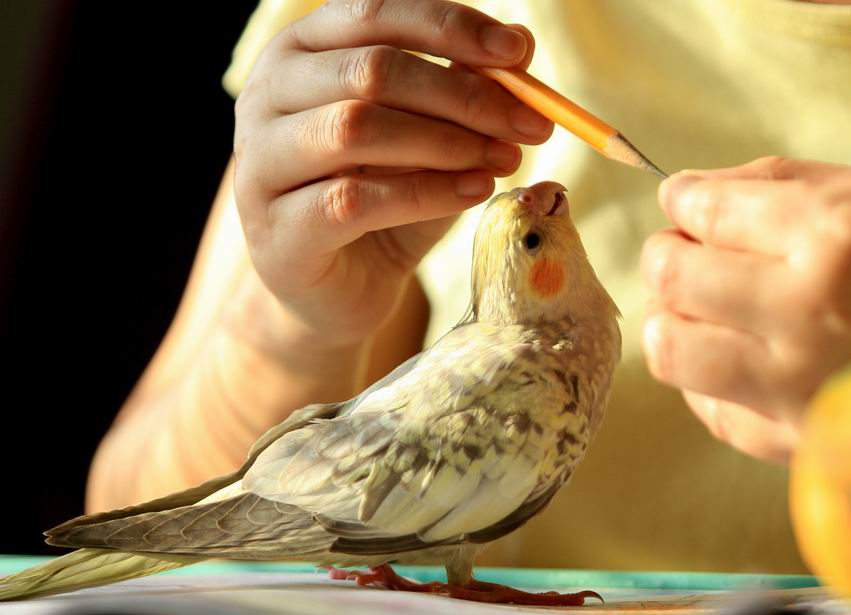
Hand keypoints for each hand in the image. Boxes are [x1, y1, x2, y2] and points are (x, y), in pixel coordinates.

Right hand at [233, 0, 552, 347]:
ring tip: (504, 159)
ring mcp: (260, 164)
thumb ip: (462, 91)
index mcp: (301, 52)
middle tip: (532, 123)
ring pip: (356, 129)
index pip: (375, 14)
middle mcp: (266, 96)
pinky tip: (473, 192)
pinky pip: (354, 200)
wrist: (340, 291)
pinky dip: (425, 193)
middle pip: (371, 72)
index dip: (450, 27)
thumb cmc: (384, 203)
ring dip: (445, 143)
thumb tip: (522, 44)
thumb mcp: (429, 139)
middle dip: (464, 95)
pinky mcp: (278, 232)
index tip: (518, 52)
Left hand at [642, 157, 850, 462]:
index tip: (685, 203)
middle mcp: (805, 309)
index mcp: (838, 233)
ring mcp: (796, 386)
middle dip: (667, 254)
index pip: (706, 210)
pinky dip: (705, 378)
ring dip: (672, 318)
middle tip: (686, 251)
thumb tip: (695, 192)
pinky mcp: (798, 443)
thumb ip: (789, 185)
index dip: (682, 201)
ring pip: (672, 349)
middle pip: (672, 277)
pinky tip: (735, 358)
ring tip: (701, 308)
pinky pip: (710, 409)